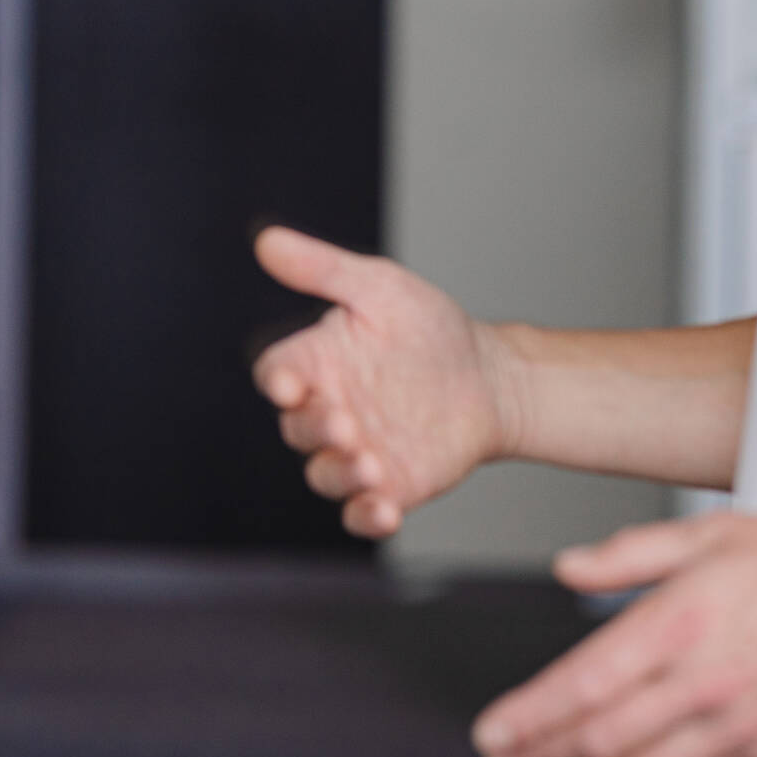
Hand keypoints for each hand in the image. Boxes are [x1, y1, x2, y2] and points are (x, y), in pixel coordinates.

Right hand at [249, 227, 516, 537]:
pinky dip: (366, 517)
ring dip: (340, 475)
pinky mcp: (388, 488)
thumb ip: (324, 269)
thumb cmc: (429, 329)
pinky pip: (361, 512)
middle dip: (316, 429)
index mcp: (317, 362)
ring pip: (324, 475)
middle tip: (346, 424)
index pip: (276, 373)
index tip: (288, 385)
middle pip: (296, 428)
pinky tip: (385, 510)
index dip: (276, 381)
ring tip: (372, 466)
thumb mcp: (380, 288)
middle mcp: (328, 410)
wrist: (490, 380)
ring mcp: (356, 453)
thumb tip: (266, 240)